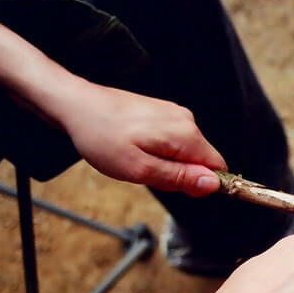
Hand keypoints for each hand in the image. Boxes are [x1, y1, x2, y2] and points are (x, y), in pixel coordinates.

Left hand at [0, 15, 226, 195]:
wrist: (76, 105)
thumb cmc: (103, 138)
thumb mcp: (141, 169)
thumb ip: (180, 178)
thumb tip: (213, 184)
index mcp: (186, 135)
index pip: (217, 167)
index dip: (200, 184)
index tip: (173, 187)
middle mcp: (186, 120)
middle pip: (200, 160)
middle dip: (179, 174)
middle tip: (146, 172)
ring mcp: (174, 113)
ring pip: (185, 152)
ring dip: (166, 163)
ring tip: (135, 158)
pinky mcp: (162, 111)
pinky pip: (172, 140)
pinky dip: (157, 150)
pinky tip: (133, 147)